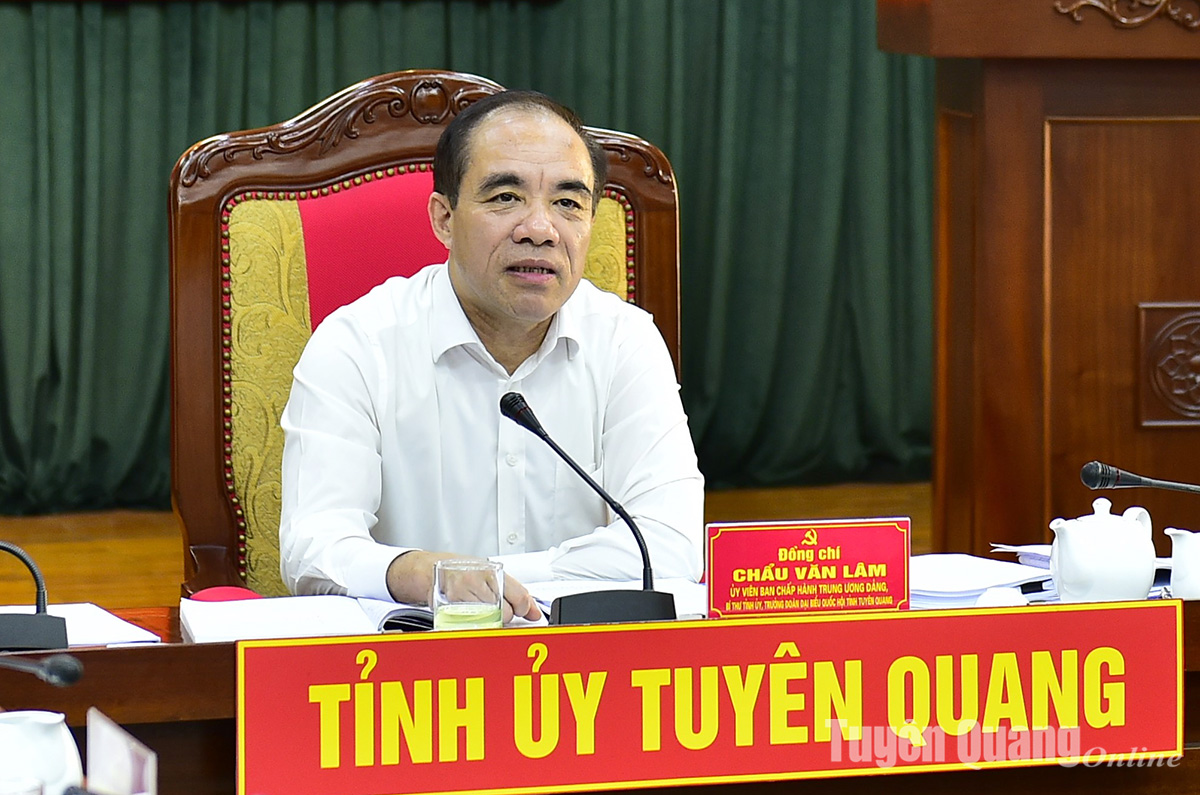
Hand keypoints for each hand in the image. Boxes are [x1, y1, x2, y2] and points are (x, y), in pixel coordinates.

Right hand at [386, 550, 541, 622]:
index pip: (520, 595)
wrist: (432, 569)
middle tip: (499, 610)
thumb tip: (534, 612)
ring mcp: (466, 592)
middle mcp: (480, 580)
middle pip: (506, 611)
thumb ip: (515, 592)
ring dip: (490, 620)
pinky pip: (472, 623)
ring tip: (483, 610)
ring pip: (491, 619)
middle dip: (506, 616)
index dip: (525, 608)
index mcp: (494, 571)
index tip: (525, 613)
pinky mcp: (453, 604)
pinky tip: (471, 614)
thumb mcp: (491, 574)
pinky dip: (475, 623)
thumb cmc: (464, 570)